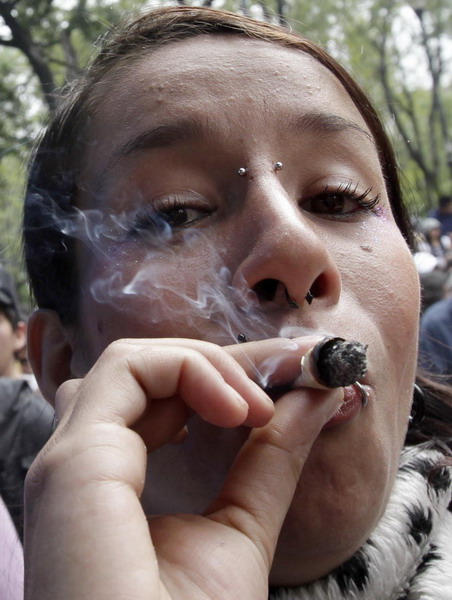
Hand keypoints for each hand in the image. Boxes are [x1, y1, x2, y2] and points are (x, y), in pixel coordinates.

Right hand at [24, 337, 342, 598]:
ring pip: (132, 361)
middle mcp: (82, 466)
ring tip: (254, 409)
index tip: (287, 376)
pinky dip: (187, 370)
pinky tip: (235, 412)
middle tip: (282, 380)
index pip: (153, 399)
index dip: (219, 377)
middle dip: (217, 363)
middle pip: (144, 373)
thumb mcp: (243, 526)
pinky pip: (127, 371)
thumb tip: (316, 395)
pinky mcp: (75, 461)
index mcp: (108, 485)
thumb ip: (272, 457)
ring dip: (203, 364)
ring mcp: (73, 460)